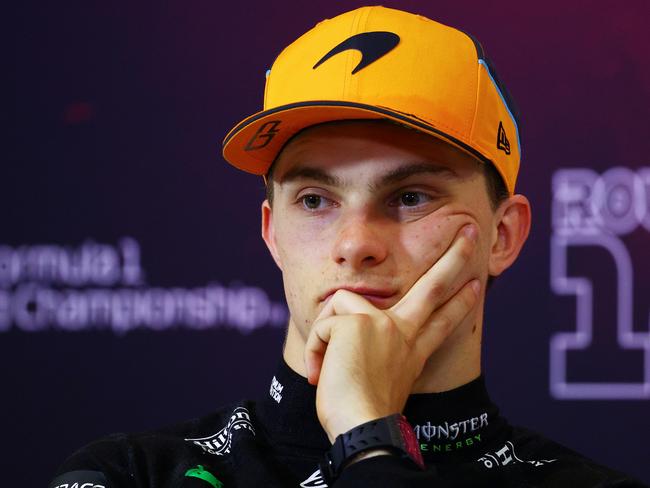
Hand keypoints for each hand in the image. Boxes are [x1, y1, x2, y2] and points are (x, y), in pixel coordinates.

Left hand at [304, 224, 480, 441]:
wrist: (361, 429)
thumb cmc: (361, 414)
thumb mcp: (378, 384)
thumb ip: (376, 356)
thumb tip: (354, 335)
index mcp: (411, 351)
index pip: (442, 320)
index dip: (461, 302)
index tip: (476, 284)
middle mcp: (402, 333)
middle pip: (434, 287)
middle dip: (454, 257)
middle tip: (469, 231)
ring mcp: (383, 324)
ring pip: (344, 300)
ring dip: (326, 334)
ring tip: (328, 368)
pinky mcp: (358, 321)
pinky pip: (323, 323)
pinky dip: (315, 347)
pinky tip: (323, 372)